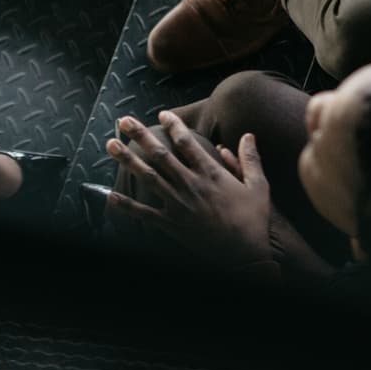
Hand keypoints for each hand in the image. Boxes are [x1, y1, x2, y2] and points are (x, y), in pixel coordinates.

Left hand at [105, 113, 273, 267]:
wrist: (246, 255)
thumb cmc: (253, 220)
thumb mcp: (259, 186)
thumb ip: (250, 159)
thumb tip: (248, 135)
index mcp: (211, 173)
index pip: (187, 142)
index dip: (173, 125)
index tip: (162, 114)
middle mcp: (191, 185)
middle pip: (160, 154)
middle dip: (140, 135)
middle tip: (124, 121)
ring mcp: (179, 205)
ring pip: (148, 177)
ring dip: (128, 160)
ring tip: (111, 145)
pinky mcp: (172, 225)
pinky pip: (145, 213)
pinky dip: (127, 205)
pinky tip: (111, 195)